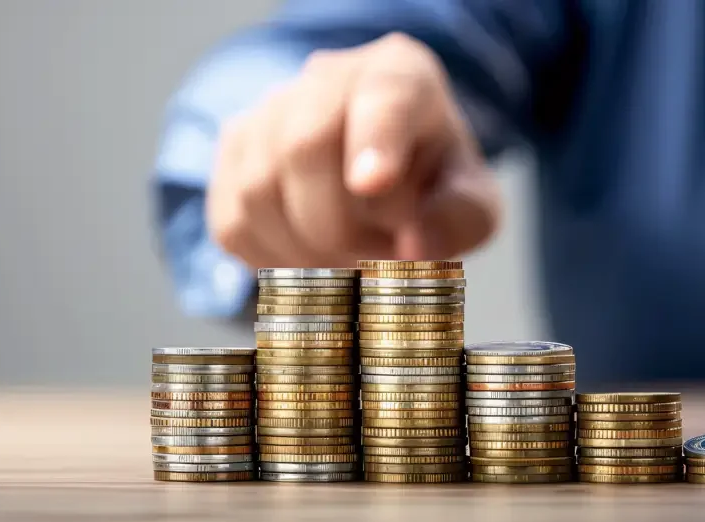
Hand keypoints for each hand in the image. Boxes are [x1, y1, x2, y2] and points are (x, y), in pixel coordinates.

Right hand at [206, 33, 500, 268]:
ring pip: (259, 191)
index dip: (374, 139)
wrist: (387, 179)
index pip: (383, 94)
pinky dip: (275, 262)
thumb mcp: (472, 201)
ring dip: (310, 254)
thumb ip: (459, 219)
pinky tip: (314, 264)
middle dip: (343, 228)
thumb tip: (415, 249)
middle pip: (306, 145)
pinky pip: (234, 224)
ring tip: (353, 266)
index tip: (373, 183)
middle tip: (380, 263)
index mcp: (400, 73)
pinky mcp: (232, 157)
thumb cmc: (433, 185)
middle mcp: (326, 79)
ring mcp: (268, 112)